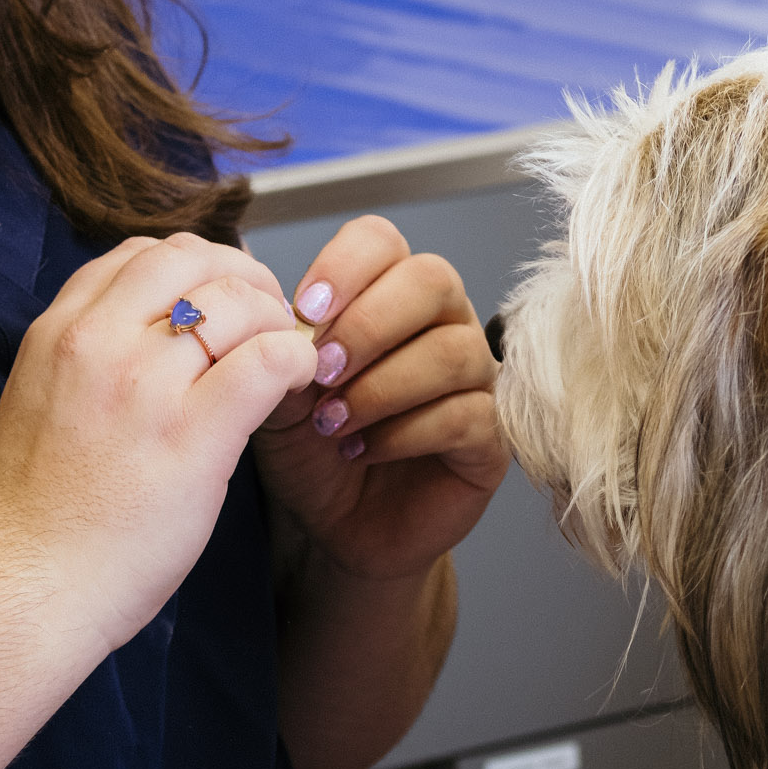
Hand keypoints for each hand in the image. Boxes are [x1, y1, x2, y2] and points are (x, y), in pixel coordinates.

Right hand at [0, 233, 320, 659]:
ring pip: (237, 301)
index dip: (198, 268)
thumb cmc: (35, 518)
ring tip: (286, 358)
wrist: (17, 592)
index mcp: (58, 332)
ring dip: (276, 320)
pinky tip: (296, 384)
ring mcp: (144, 386)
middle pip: (194, 258)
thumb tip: (160, 333)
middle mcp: (97, 342)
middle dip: (243, 279)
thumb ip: (90, 357)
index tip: (221, 302)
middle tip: (267, 320)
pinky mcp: (191, 435)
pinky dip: (295, 360)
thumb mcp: (41, 402)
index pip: (143, 253)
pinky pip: (268, 359)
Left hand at [251, 215, 506, 585]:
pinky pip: (466, 415)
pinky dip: (405, 433)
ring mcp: (475, 380)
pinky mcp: (491, 439)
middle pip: (433, 279)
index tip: (302, 310)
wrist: (331, 527)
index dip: (345, 265)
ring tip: (332, 422)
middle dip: (368, 323)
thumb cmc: (312, 451)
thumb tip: (279, 323)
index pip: (383, 241)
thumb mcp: (276, 395)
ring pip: (453, 350)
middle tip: (321, 368)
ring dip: (382, 386)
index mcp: (389, 295)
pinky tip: (364, 451)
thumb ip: (276, 353)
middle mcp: (443, 324)